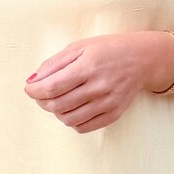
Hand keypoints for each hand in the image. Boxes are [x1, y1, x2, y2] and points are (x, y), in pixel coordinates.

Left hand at [24, 31, 173, 132]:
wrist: (143, 59)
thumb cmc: (109, 50)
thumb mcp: (79, 47)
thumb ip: (54, 64)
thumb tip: (32, 81)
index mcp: (88, 66)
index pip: (51, 87)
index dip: (34, 91)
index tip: (29, 89)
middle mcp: (98, 87)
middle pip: (57, 106)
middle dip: (42, 102)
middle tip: (41, 94)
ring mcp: (107, 103)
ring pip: (68, 119)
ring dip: (56, 112)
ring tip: (57, 100)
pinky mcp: (113, 114)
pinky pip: (83, 127)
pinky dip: (71, 121)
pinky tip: (72, 108)